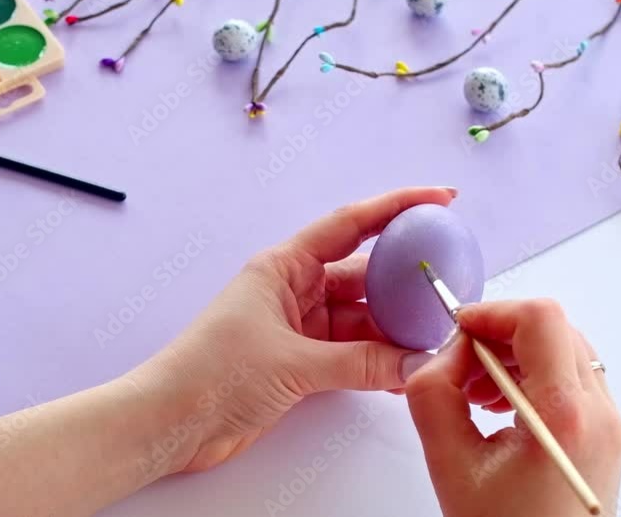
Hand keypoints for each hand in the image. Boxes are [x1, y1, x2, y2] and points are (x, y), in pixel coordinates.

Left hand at [125, 187, 455, 475]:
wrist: (171, 423)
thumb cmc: (210, 373)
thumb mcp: (293, 362)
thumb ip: (359, 362)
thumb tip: (414, 362)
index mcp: (284, 266)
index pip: (351, 225)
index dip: (397, 206)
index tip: (440, 198)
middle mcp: (295, 290)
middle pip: (364, 275)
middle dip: (406, 282)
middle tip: (449, 288)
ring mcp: (299, 327)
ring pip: (362, 318)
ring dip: (395, 330)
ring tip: (436, 338)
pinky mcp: (300, 362)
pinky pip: (352, 352)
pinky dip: (377, 361)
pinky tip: (405, 371)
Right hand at [405, 299, 620, 516]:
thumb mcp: (449, 462)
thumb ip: (433, 392)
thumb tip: (445, 349)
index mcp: (566, 417)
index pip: (539, 319)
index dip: (491, 312)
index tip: (457, 329)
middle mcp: (601, 414)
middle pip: (554, 328)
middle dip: (499, 334)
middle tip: (460, 364)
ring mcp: (611, 424)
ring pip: (564, 349)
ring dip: (514, 354)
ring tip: (475, 392)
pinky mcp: (607, 435)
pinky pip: (572, 378)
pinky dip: (532, 375)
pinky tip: (499, 407)